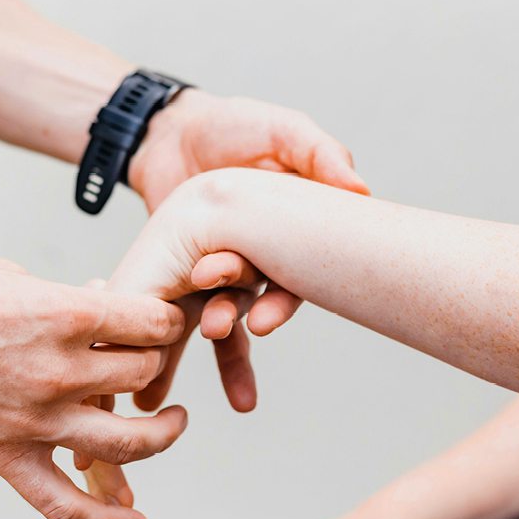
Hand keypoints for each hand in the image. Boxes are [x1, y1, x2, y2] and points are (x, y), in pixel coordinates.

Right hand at [0, 248, 187, 518]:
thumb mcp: (9, 276)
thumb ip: (64, 299)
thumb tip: (100, 303)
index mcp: (63, 315)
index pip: (151, 324)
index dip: (165, 321)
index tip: (163, 322)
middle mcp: (56, 371)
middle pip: (142, 375)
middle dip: (152, 361)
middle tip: (148, 357)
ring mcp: (33, 419)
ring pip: (128, 441)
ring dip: (161, 435)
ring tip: (172, 424)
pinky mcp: (4, 455)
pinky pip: (64, 503)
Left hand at [127, 93, 369, 410]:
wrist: (175, 131)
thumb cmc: (236, 125)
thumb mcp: (283, 130)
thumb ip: (320, 153)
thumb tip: (359, 189)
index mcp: (292, 231)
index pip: (298, 277)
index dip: (283, 302)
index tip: (263, 320)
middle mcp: (263, 259)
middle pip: (259, 301)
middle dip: (238, 317)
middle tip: (214, 324)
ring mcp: (223, 271)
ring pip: (226, 317)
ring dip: (215, 344)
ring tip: (190, 360)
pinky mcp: (186, 278)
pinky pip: (186, 320)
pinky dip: (175, 352)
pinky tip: (158, 393)